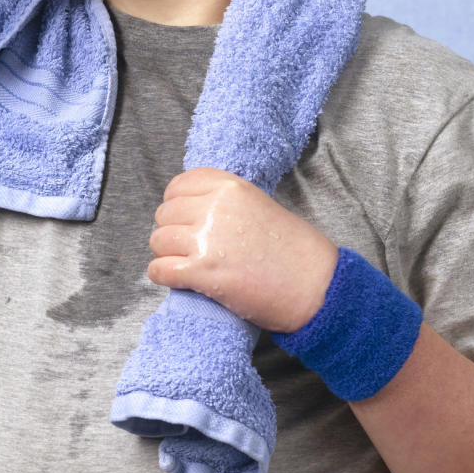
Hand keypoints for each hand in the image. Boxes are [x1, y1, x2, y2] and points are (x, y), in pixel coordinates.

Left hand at [148, 168, 338, 332]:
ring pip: (158, 241)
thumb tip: (189, 210)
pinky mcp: (203, 273)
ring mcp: (206, 240)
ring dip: (166, 254)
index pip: (178, 186)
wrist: (315, 286)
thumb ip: (224, 201)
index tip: (182, 218)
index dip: (175, 204)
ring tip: (183, 263)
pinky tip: (176, 279)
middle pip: (165, 214)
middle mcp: (214, 208)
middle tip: (186, 247)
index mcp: (229, 187)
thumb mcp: (258, 205)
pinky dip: (161, 275)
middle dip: (171, 231)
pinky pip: (159, 270)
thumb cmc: (293, 249)